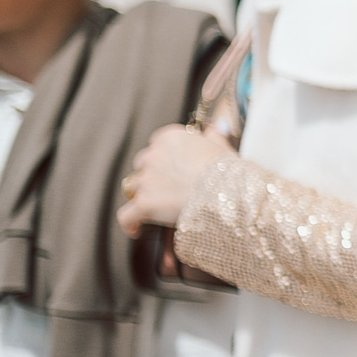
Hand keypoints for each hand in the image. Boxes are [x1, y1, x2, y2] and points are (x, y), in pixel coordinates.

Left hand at [116, 126, 236, 236]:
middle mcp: (153, 155)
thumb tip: (217, 126)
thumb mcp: (223, 148)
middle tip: (169, 190)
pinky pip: (126, 215)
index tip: (174, 169)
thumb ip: (215, 136)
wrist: (229, 194)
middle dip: (152, 176)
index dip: (165, 158)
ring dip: (143, 197)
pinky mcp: (144, 204)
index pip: (156, 145)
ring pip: (134, 189)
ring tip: (156, 210)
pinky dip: (129, 223)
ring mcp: (146, 180)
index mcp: (170, 138)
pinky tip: (136, 230)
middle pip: (142, 165)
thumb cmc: (230, 171)